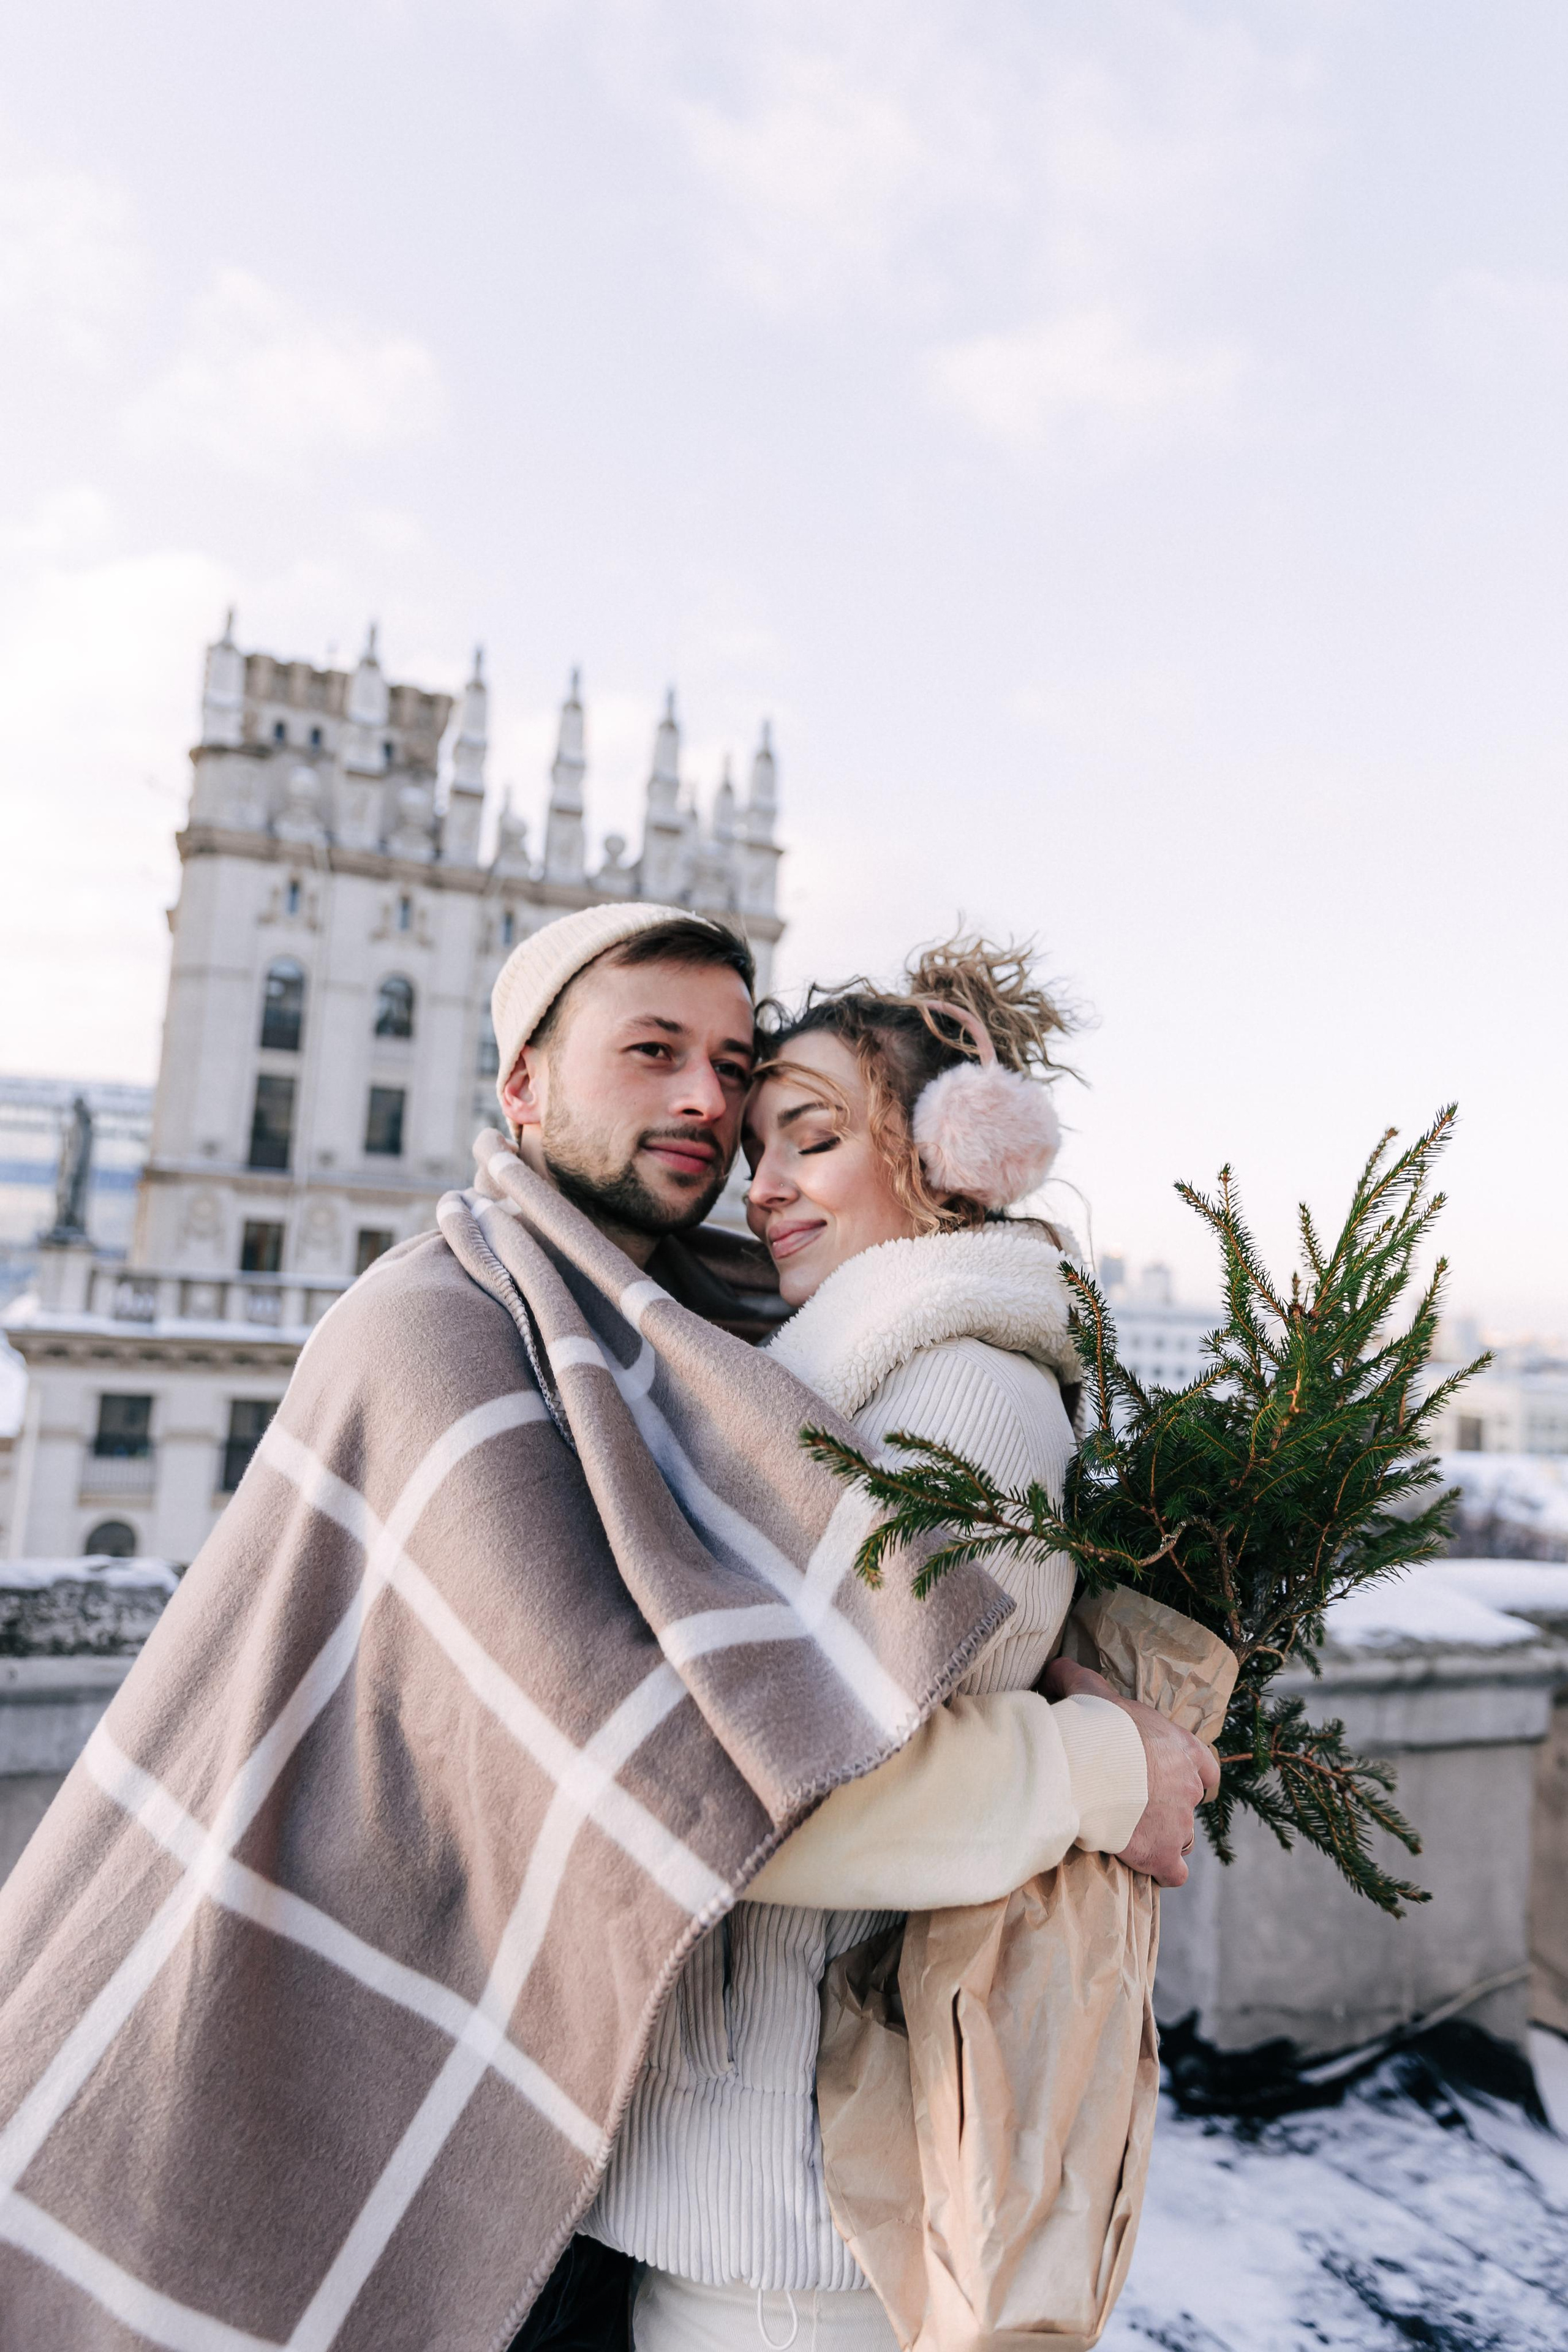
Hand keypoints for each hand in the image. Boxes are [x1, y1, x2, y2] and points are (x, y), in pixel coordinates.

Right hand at [1040, 1655, 1220, 1887]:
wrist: (1090, 1765)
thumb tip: (1053, 1665)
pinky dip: (1162, 1872)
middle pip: (1189, 1803)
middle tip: (1137, 1807)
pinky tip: (1143, 1866)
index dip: (1196, 1778)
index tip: (1183, 1783)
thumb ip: (1076, 1676)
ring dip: (1164, 1839)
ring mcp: (1179, 1823)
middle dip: (1170, 1808)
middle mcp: (1188, 1786)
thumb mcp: (1088, 1690)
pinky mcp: (1162, 1853)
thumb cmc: (1095, 1725)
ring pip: (1182, 1838)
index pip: (1208, 1768)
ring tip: (1134, 1835)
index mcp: (1181, 1747)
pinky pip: (1173, 1873)